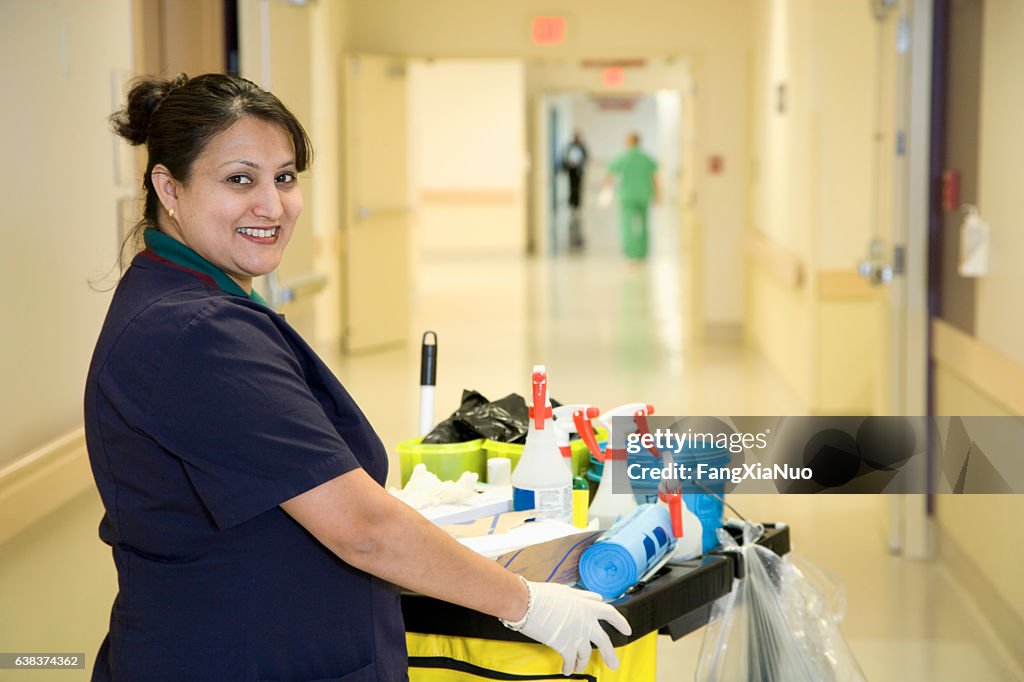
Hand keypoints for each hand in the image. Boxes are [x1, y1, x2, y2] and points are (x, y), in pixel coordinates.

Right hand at [502, 579, 631, 674]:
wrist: (527, 602)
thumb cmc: (542, 594)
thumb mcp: (567, 591)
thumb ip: (583, 596)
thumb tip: (596, 597)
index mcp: (587, 606)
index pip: (610, 613)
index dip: (620, 622)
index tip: (627, 629)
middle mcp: (585, 621)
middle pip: (604, 641)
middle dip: (610, 654)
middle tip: (614, 664)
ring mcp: (576, 635)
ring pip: (586, 654)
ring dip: (583, 663)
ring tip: (581, 668)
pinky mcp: (564, 646)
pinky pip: (570, 661)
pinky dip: (569, 667)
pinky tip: (567, 670)